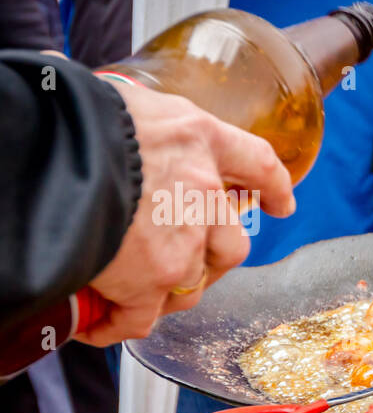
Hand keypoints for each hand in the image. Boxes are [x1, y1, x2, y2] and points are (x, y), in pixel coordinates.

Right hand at [76, 84, 294, 345]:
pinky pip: (142, 317)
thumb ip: (130, 122)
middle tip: (184, 264)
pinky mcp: (151, 279)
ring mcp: (183, 241)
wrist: (49, 149)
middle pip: (231, 244)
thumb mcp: (118, 101)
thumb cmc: (72, 115)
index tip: (282, 205)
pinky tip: (99, 323)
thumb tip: (76, 88)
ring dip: (166, 292)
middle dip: (212, 261)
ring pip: (191, 284)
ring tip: (135, 293)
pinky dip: (121, 324)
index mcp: (198, 138)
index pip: (257, 164)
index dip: (273, 188)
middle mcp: (203, 192)